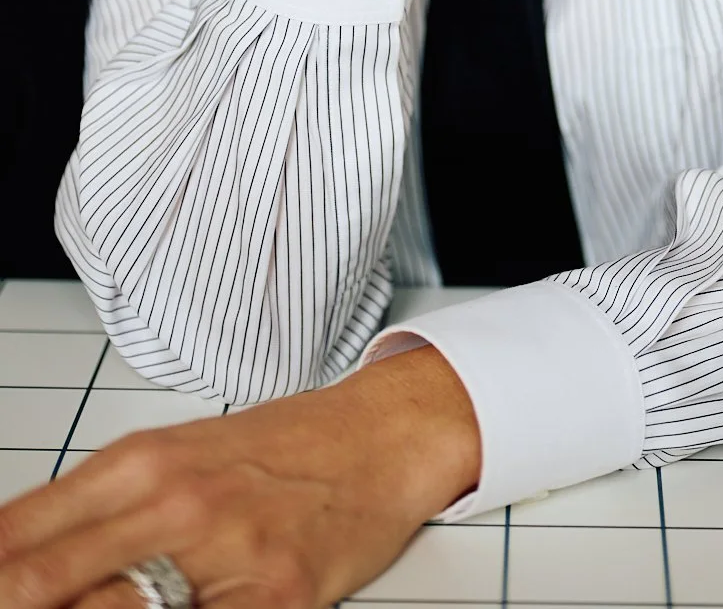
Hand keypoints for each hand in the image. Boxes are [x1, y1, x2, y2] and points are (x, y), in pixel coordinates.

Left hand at [0, 346, 478, 608]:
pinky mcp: (272, 599)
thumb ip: (94, 512)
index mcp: (138, 463)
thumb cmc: (280, 451)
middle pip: (37, 583)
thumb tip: (12, 561)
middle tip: (9, 606)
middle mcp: (172, 502)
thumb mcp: (174, 460)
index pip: (14, 537)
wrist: (380, 438)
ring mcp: (223, 553)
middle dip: (13, 601)